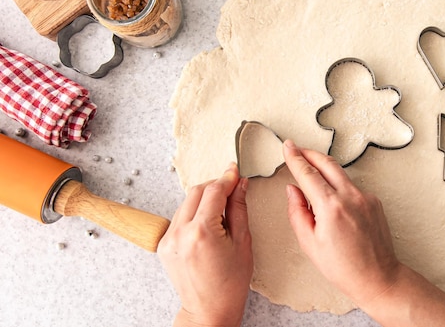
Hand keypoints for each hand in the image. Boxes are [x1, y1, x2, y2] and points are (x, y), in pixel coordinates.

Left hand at [157, 163, 251, 326]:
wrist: (209, 310)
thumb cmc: (230, 283)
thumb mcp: (243, 242)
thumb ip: (238, 208)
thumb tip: (240, 184)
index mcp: (202, 232)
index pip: (213, 191)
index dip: (227, 178)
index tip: (235, 171)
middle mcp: (180, 233)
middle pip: (196, 192)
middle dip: (215, 186)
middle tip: (231, 187)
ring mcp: (168, 239)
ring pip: (186, 203)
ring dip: (203, 199)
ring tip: (221, 212)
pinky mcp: (163, 245)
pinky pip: (179, 217)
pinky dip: (193, 214)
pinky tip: (207, 224)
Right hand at [283, 140, 444, 326]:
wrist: (378, 278)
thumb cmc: (343, 268)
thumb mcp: (309, 243)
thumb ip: (297, 212)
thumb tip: (293, 190)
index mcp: (331, 207)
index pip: (308, 173)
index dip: (295, 158)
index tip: (287, 147)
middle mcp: (350, 197)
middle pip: (327, 163)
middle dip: (310, 153)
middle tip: (298, 150)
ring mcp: (365, 197)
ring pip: (340, 174)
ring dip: (325, 169)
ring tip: (312, 175)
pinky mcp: (374, 201)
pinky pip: (352, 187)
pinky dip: (339, 187)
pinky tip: (333, 201)